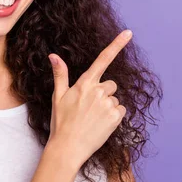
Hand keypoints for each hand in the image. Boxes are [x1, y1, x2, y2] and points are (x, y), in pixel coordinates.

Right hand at [47, 30, 131, 168]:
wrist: (68, 148)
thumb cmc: (61, 122)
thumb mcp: (58, 96)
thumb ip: (60, 74)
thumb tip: (53, 55)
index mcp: (85, 83)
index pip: (103, 59)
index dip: (117, 44)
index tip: (128, 33)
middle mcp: (98, 91)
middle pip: (110, 84)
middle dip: (103, 93)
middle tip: (89, 107)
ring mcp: (108, 104)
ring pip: (115, 99)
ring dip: (107, 106)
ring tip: (93, 118)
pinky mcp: (115, 118)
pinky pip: (120, 111)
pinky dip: (113, 116)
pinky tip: (101, 124)